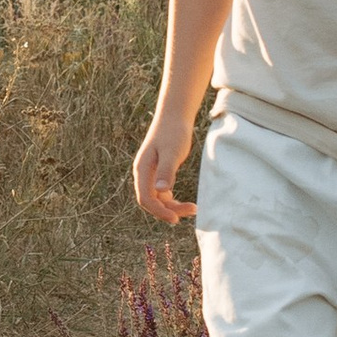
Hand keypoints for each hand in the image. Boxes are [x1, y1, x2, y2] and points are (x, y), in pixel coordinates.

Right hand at [132, 108, 200, 224]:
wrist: (174, 116)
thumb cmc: (173, 132)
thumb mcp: (172, 152)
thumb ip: (166, 171)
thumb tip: (162, 191)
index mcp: (142, 169)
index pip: (145, 198)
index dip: (158, 211)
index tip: (176, 219)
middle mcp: (143, 173)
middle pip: (151, 201)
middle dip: (168, 210)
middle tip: (191, 211)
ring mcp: (150, 173)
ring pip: (158, 198)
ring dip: (172, 206)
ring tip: (193, 208)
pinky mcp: (158, 172)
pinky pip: (162, 193)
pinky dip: (172, 200)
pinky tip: (185, 202)